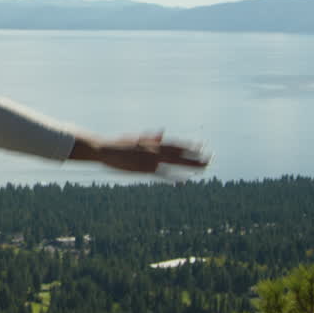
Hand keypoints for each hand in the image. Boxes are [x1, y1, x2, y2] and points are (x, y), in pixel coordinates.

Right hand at [72, 133, 208, 174]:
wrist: (103, 149)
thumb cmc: (118, 144)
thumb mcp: (136, 138)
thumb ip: (151, 137)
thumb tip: (162, 132)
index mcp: (153, 143)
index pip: (175, 144)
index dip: (189, 146)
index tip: (202, 146)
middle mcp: (154, 150)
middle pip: (179, 154)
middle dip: (195, 156)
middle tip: (210, 159)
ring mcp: (150, 160)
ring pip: (175, 163)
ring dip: (190, 165)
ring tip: (204, 168)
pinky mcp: (143, 170)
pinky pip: (162, 175)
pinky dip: (173, 177)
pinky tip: (183, 181)